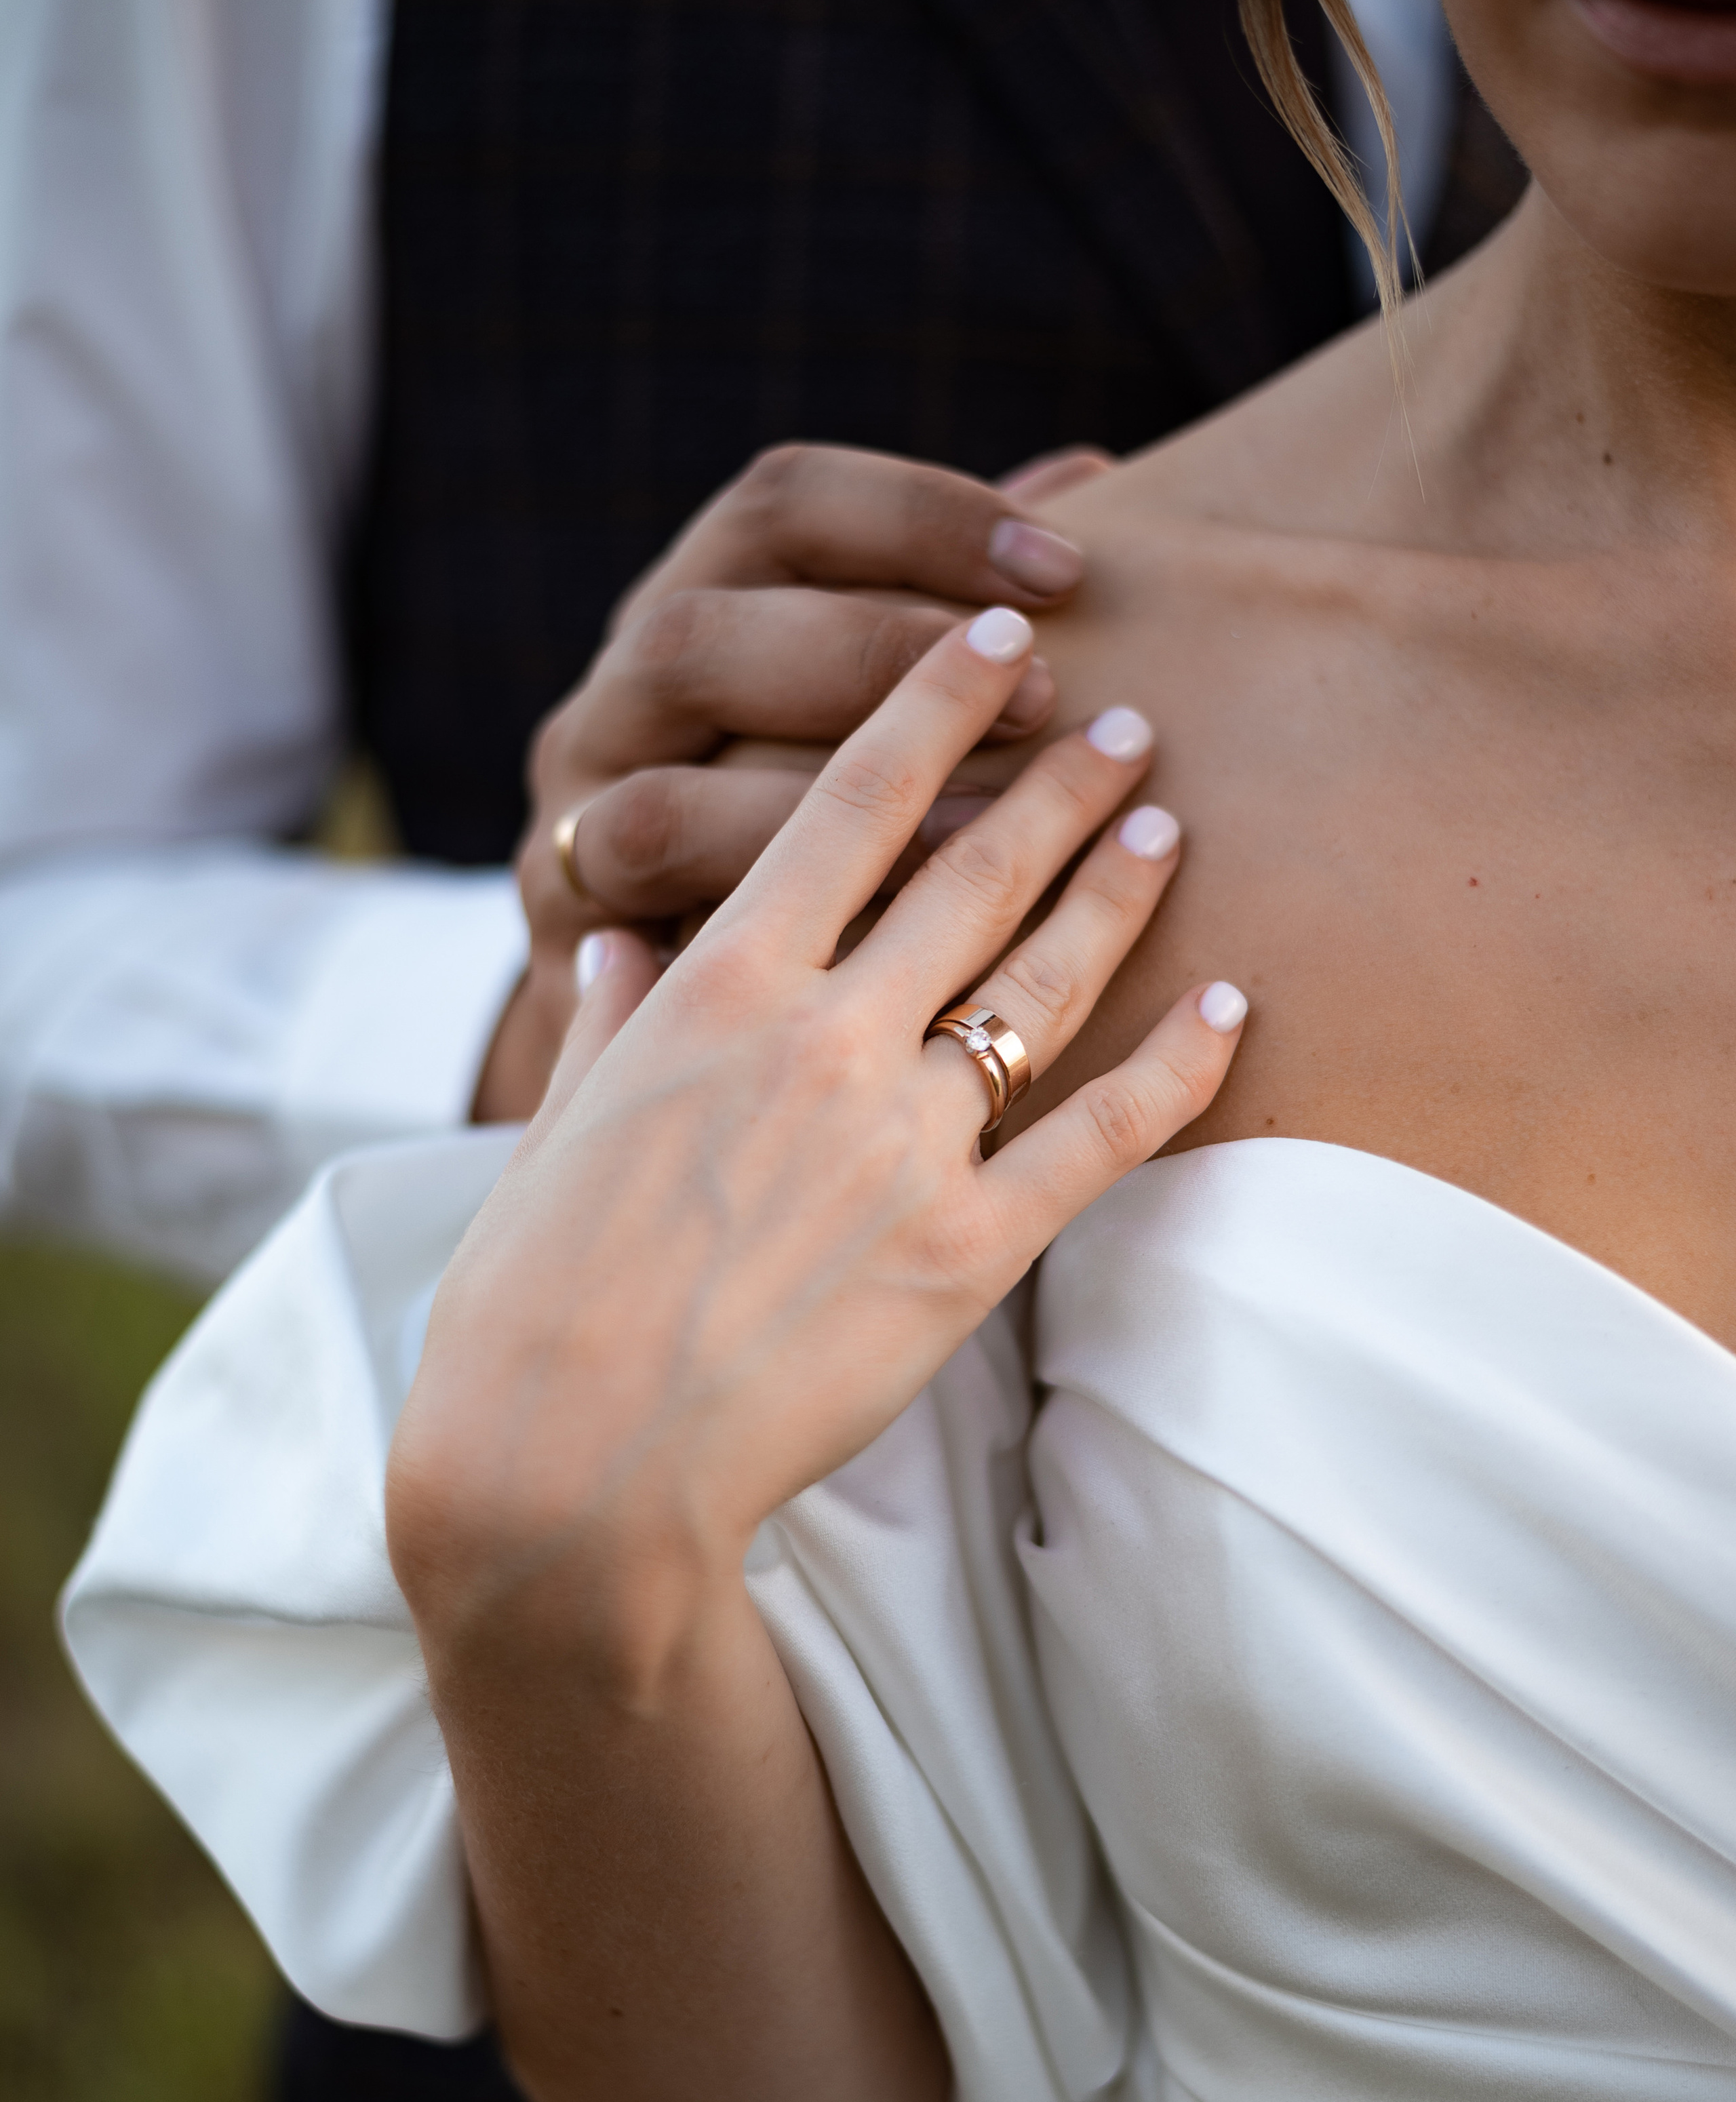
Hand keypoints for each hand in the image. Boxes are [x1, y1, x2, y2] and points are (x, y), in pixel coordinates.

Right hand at [407, 601, 1242, 1617]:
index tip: (1000, 634)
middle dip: (1062, 785)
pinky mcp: (966, 1253)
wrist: (571, 1467)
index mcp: (716, 988)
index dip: (936, 705)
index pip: (851, 801)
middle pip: (975, 871)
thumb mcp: (555, 1131)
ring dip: (1117, 893)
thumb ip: (609, 1023)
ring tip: (1171, 828)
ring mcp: (905, 1143)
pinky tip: (1230, 1009)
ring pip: (1043, 981)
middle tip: (1132, 725)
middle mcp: (826, 1038)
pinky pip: (1098, 1140)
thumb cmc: (531, 1302)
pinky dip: (1173, 1070)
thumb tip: (619, 948)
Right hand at [473, 442, 1111, 1120]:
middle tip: (1038, 697)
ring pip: (664, 810)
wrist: (672, 1055)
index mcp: (683, 618)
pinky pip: (657, 956)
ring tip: (985, 835)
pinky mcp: (571, 965)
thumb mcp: (854, 714)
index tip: (1065, 572)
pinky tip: (901, 957)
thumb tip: (1082, 471)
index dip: (920, 517)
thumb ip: (946, 602)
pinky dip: (768, 951)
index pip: (782, 507)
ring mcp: (571, 843)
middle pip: (698, 636)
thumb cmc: (802, 853)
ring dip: (826, 818)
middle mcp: (605, 715)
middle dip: (871, 655)